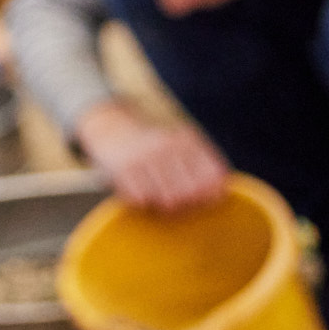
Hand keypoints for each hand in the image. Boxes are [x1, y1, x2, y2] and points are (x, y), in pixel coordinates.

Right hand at [74, 100, 228, 210]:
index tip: (201, 198)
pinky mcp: (124, 168)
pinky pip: (142, 201)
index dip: (211, 195)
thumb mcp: (181, 144)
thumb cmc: (154, 146)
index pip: (213, 178)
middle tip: (176, 201)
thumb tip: (218, 195)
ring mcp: (145, 156)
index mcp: (187, 139)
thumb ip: (204, 167)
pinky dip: (141, 201)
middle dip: (185, 204)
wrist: (109, 125)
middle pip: (191, 194)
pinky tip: (138, 188)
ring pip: (168, 202)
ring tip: (156, 194)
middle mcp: (168, 146)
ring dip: (163, 204)